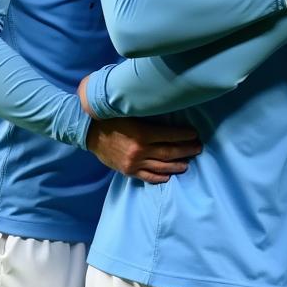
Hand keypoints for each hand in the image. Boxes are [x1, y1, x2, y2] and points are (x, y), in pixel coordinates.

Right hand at [80, 75, 202, 183]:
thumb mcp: (130, 112)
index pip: (170, 135)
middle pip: (170, 152)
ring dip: (177, 165)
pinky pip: (147, 177)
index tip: (194, 134)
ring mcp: (134, 163)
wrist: (88, 131)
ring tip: (188, 163)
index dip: (184, 135)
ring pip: (161, 167)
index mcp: (142, 133)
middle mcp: (140, 150)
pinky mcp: (128, 171)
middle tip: (198, 148)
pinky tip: (169, 176)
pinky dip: (159, 178)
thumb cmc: (110, 117)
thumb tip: (167, 109)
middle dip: (186, 150)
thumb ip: (148, 115)